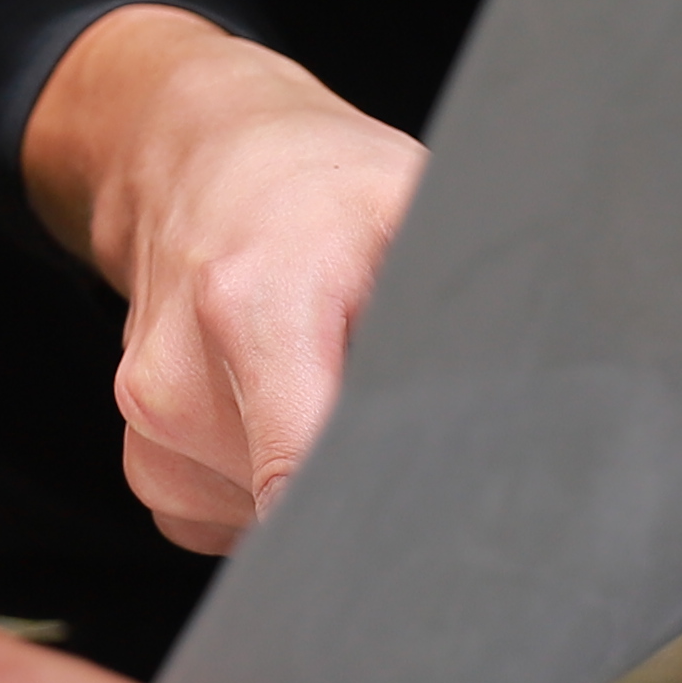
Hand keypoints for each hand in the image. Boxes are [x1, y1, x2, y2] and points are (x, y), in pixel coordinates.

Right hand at [23, 12, 419, 557]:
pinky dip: (268, 485)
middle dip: (363, 477)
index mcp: (252, 308)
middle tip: (390, 402)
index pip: (301, 480)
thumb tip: (537, 388)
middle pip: (299, 510)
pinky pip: (229, 520)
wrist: (195, 158)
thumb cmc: (318, 185)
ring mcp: (150, 425)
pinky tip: (282, 411)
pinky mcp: (144, 455)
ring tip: (326, 386)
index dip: (377, 511)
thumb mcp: (413, 201)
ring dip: (315, 481)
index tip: (424, 499)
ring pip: (267, 525)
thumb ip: (461, 295)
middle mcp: (178, 379)